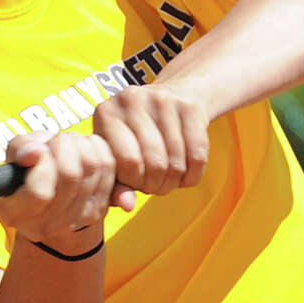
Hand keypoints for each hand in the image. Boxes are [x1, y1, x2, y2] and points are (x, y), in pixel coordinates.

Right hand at [0, 131, 134, 252]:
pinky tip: (83, 148)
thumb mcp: (14, 159)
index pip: (39, 192)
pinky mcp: (101, 208)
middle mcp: (47, 224)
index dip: (43, 162)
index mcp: (16, 214)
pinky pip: (107, 166)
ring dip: (79, 143)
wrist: (51, 199)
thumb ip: (20, 150)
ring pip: (91, 166)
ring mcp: (77, 219)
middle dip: (63, 144)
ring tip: (67, 144)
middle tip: (55, 140)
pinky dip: (96, 147)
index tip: (40, 149)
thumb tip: (37, 151)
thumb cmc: (28, 172)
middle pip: (70, 174)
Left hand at [92, 85, 209, 195]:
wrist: (172, 96)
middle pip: (154, 162)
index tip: (136, 184)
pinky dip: (193, 175)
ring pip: (176, 161)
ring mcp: (162, 100)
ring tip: (167, 181)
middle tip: (154, 186)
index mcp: (105, 114)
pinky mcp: (189, 106)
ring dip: (174, 181)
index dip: (135, 183)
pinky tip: (184, 175)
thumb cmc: (134, 138)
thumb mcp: (117, 158)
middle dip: (156, 185)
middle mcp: (132, 100)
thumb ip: (116, 185)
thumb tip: (127, 206)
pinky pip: (198, 155)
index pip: (127, 162)